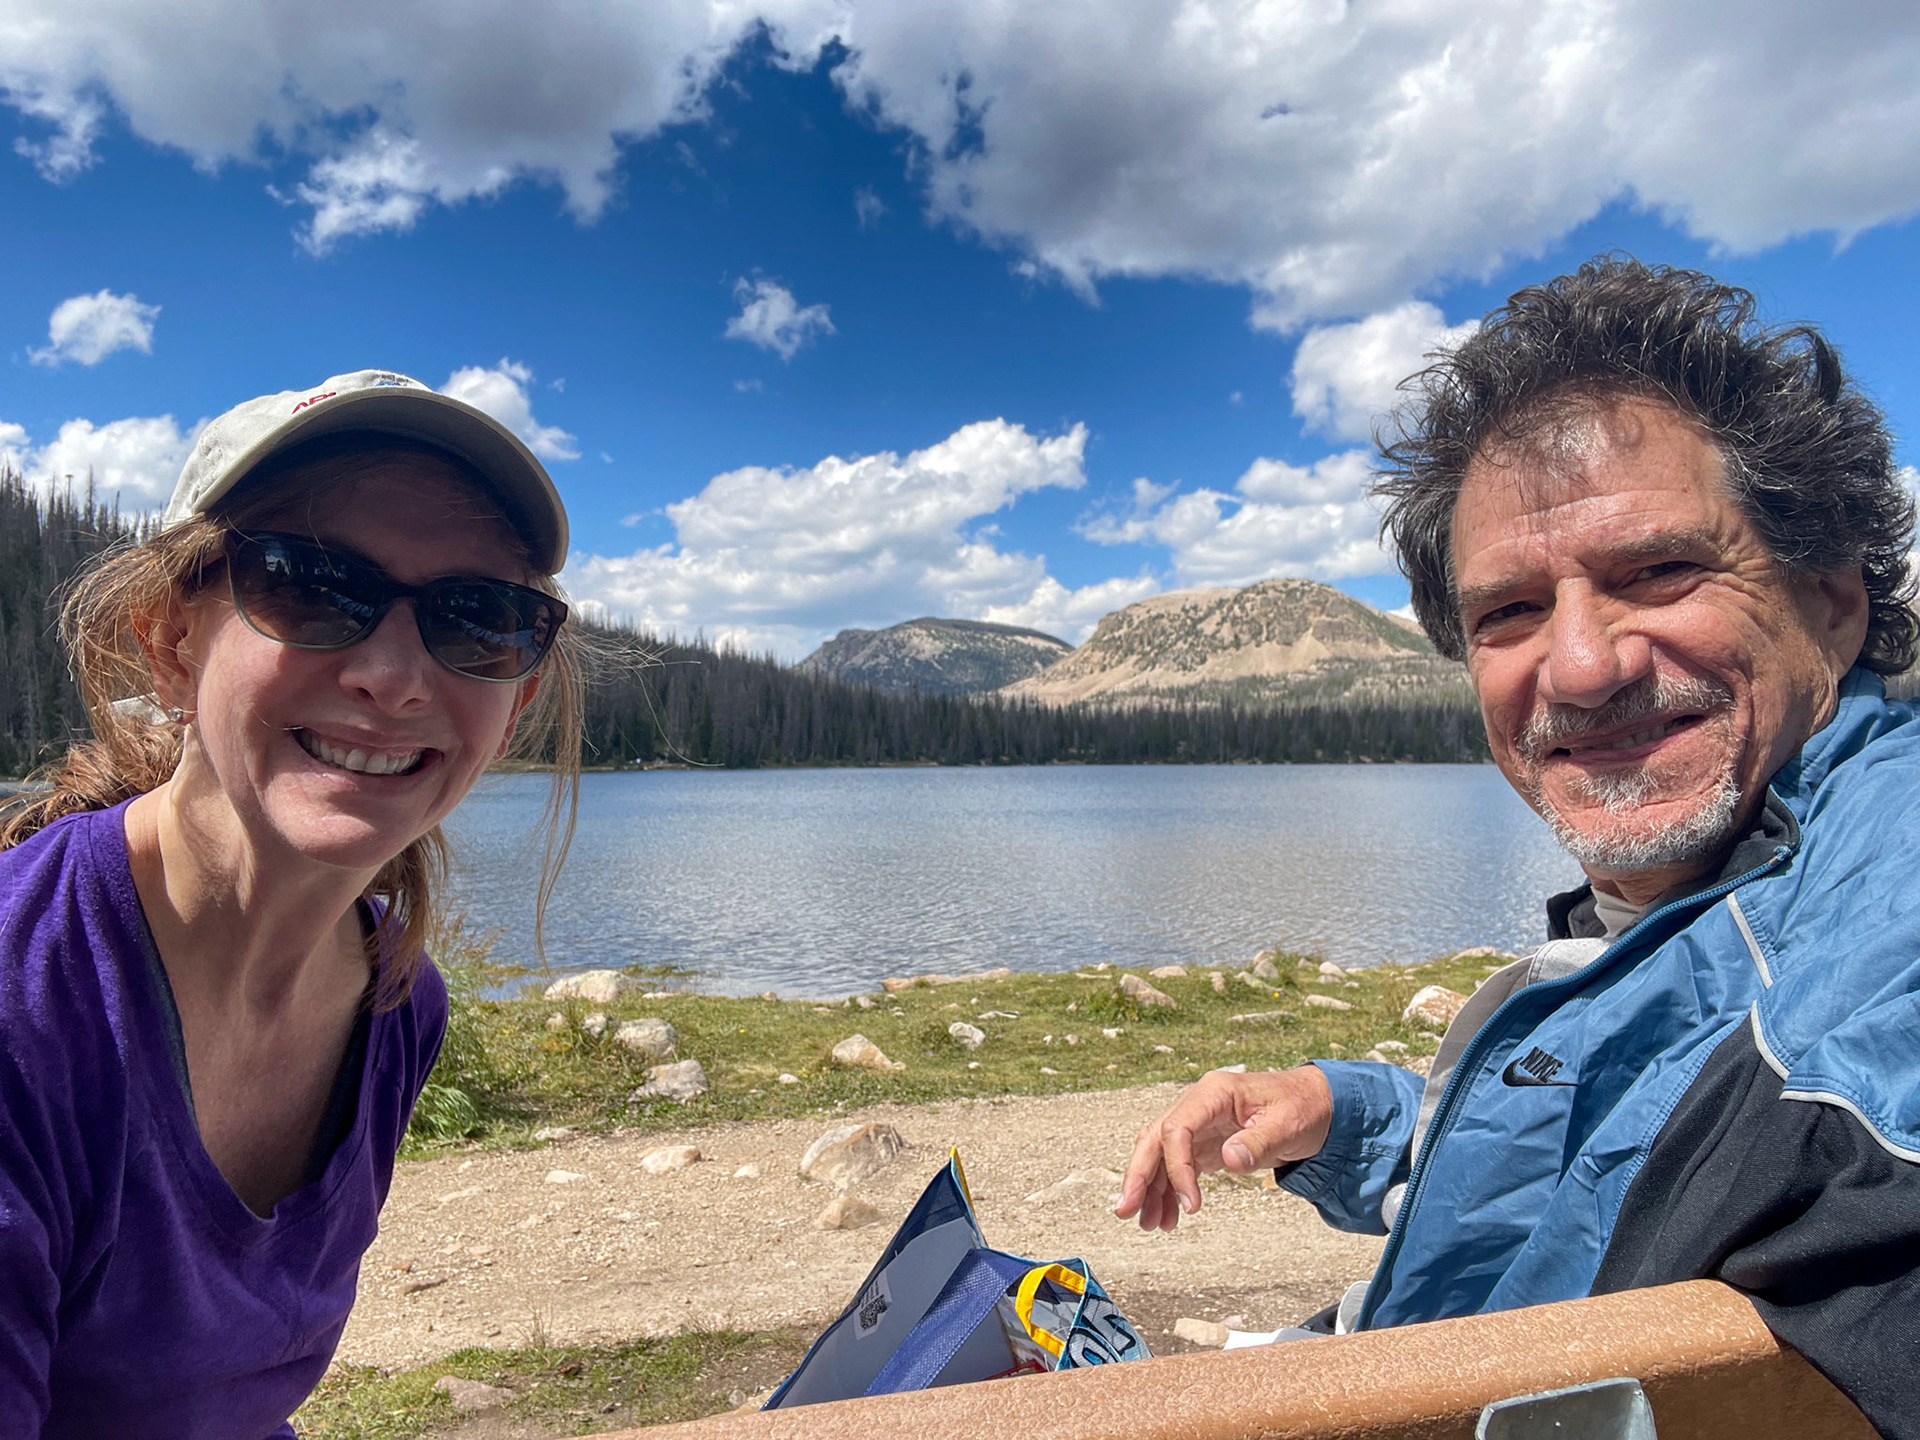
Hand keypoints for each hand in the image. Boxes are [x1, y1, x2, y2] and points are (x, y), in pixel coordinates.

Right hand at [1113, 1066, 1332, 1231]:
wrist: (1319, 1104)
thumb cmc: (1305, 1106)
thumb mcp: (1290, 1124)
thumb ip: (1259, 1142)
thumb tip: (1230, 1160)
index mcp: (1215, 1093)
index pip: (1177, 1128)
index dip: (1177, 1168)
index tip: (1189, 1205)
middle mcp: (1200, 1104)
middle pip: (1155, 1138)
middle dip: (1138, 1175)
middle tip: (1126, 1211)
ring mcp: (1200, 1123)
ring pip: (1160, 1153)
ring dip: (1150, 1188)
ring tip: (1148, 1224)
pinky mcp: (1206, 1142)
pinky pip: (1177, 1164)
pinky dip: (1169, 1190)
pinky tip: (1168, 1216)